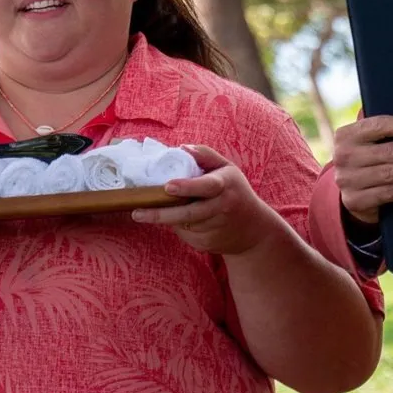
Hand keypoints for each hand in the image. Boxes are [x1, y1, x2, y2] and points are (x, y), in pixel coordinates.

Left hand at [131, 146, 278, 255]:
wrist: (255, 230)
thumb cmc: (236, 192)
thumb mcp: (228, 168)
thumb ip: (205, 155)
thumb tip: (181, 147)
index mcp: (226, 185)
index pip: (206, 186)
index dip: (187, 187)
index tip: (167, 187)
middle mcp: (222, 208)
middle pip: (188, 214)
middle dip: (161, 214)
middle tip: (137, 212)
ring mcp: (215, 229)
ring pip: (183, 224)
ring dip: (167, 218)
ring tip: (156, 212)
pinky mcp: (207, 244)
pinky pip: (185, 235)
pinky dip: (178, 227)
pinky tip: (184, 221)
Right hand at [332, 116, 392, 224]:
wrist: (350, 191)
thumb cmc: (368, 157)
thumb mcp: (368, 141)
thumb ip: (384, 130)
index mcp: (346, 134)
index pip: (379, 125)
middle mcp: (343, 156)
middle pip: (389, 152)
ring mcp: (347, 180)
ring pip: (391, 174)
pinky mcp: (354, 200)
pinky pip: (390, 193)